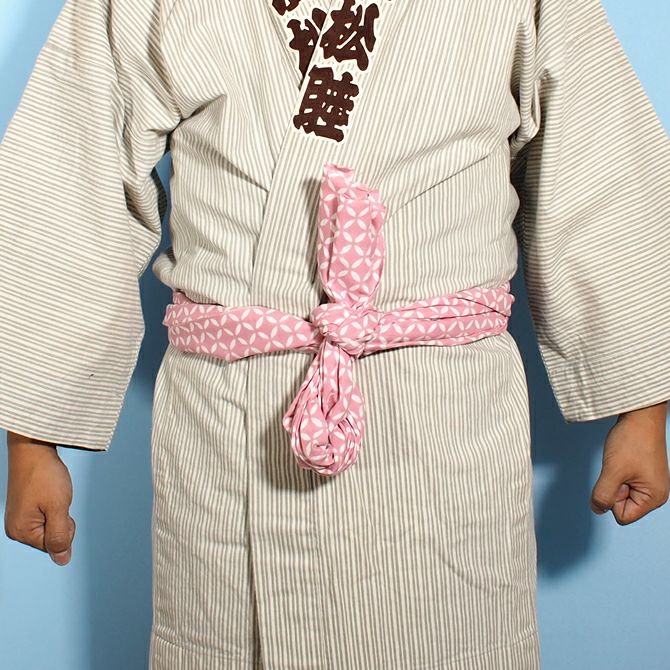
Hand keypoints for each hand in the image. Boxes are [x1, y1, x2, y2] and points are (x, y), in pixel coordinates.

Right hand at [4, 432, 75, 564]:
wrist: (33, 447)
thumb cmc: (45, 475)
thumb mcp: (58, 507)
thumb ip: (61, 536)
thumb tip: (63, 561)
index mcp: (21, 532)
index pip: (55, 545)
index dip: (66, 526)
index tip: (58, 505)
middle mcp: (16, 528)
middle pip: (52, 537)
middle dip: (61, 518)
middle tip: (55, 497)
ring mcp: (19, 517)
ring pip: (51, 524)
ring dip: (58, 510)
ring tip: (50, 492)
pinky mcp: (24, 507)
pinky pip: (46, 514)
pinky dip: (53, 503)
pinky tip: (47, 490)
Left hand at [591, 403, 668, 524]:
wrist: (640, 415)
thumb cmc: (631, 441)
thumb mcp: (613, 471)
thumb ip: (603, 494)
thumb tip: (597, 510)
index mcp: (654, 498)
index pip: (622, 516)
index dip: (612, 498)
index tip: (619, 477)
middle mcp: (655, 494)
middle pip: (621, 505)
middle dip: (614, 487)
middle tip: (621, 466)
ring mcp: (649, 483)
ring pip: (619, 492)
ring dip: (614, 477)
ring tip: (623, 461)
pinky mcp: (641, 473)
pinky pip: (621, 480)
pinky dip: (616, 470)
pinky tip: (623, 457)